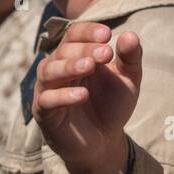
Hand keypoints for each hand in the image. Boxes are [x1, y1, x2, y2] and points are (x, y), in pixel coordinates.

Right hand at [31, 21, 140, 173]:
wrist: (103, 142)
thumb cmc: (111, 106)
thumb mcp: (128, 80)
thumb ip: (130, 58)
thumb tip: (130, 35)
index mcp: (75, 55)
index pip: (74, 34)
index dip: (88, 31)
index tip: (107, 34)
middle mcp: (57, 68)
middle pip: (63, 50)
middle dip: (84, 49)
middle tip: (106, 54)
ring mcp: (47, 89)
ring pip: (49, 70)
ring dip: (69, 66)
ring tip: (90, 66)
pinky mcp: (43, 112)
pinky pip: (46, 99)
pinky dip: (62, 96)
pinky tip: (82, 95)